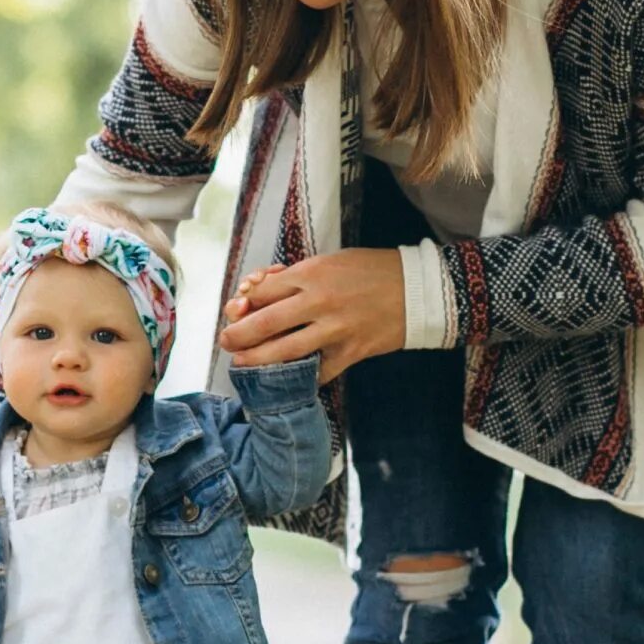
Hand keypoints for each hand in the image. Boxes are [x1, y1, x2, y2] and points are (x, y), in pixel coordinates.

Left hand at [216, 249, 405, 382]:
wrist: (418, 290)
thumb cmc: (371, 270)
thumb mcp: (330, 261)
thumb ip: (295, 277)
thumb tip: (258, 291)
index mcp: (312, 273)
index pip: (263, 291)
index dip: (244, 302)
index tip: (235, 310)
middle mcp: (320, 302)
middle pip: (266, 322)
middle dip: (238, 335)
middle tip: (225, 341)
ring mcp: (336, 330)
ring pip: (286, 351)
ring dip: (257, 360)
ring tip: (239, 364)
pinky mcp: (351, 352)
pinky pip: (319, 371)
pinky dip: (301, 377)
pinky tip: (284, 382)